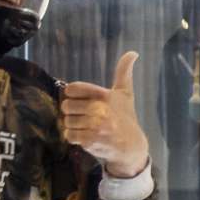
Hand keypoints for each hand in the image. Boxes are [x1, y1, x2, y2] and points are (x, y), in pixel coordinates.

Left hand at [61, 52, 150, 177]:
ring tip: (86, 128)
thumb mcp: (125, 94)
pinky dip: (74, 137)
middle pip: (66, 106)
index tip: (81, 101)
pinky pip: (69, 135)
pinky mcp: (91, 140)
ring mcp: (96, 126)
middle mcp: (101, 109)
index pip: (72, 89)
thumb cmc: (125, 117)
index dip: (72, 95)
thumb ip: (124, 72)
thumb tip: (133, 52)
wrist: (132, 146)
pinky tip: (85, 137)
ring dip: (73, 126)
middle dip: (72, 113)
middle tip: (85, 118)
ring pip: (67, 121)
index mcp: (105, 95)